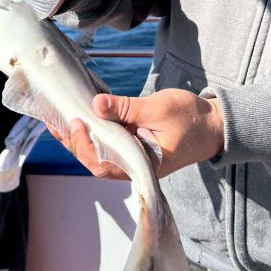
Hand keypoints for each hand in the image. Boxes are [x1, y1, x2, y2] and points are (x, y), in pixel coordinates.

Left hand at [52, 89, 224, 179]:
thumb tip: (97, 104)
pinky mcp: (134, 146)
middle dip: (74, 142)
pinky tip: (83, 117)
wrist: (214, 126)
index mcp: (141, 165)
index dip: (83, 146)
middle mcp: (134, 166)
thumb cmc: (191, 119)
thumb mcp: (159, 108)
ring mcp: (133, 157)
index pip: (102, 164)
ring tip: (61, 118)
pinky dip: (94, 131)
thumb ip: (128, 108)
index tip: (76, 122)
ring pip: (99, 153)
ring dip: (80, 137)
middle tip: (56, 118)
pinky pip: (109, 143)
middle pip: (95, 160)